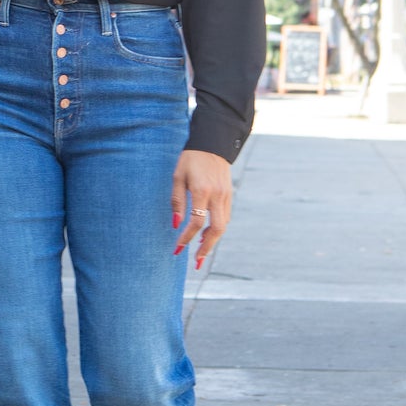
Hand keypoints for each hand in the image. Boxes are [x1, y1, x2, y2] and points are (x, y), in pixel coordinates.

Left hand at [172, 148, 232, 269]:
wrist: (213, 143)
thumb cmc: (190, 159)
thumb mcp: (177, 176)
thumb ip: (177, 200)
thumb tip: (175, 224)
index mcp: (202, 191)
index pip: (196, 222)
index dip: (186, 238)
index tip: (177, 248)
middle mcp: (217, 196)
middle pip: (216, 230)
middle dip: (207, 248)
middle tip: (197, 261)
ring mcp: (226, 196)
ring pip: (223, 225)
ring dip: (212, 240)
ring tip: (200, 250)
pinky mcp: (229, 194)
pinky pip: (225, 217)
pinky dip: (217, 228)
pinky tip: (208, 233)